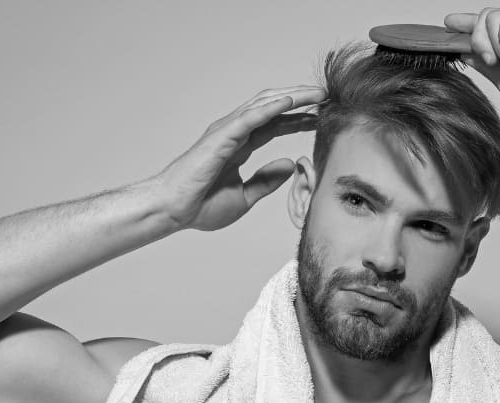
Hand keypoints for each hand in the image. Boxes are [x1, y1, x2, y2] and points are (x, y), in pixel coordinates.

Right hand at [155, 86, 323, 230]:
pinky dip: (271, 108)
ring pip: (265, 105)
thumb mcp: (245, 196)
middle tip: (326, 98)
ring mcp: (227, 132)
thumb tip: (289, 165)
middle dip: (300, 101)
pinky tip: (291, 103)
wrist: (173, 211)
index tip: (320, 118)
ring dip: (292, 97)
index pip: (274, 125)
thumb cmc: (200, 206)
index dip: (297, 119)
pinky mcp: (221, 137)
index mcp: (240, 146)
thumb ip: (266, 180)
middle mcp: (234, 133)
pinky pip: (250, 117)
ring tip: (317, 94)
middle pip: (273, 108)